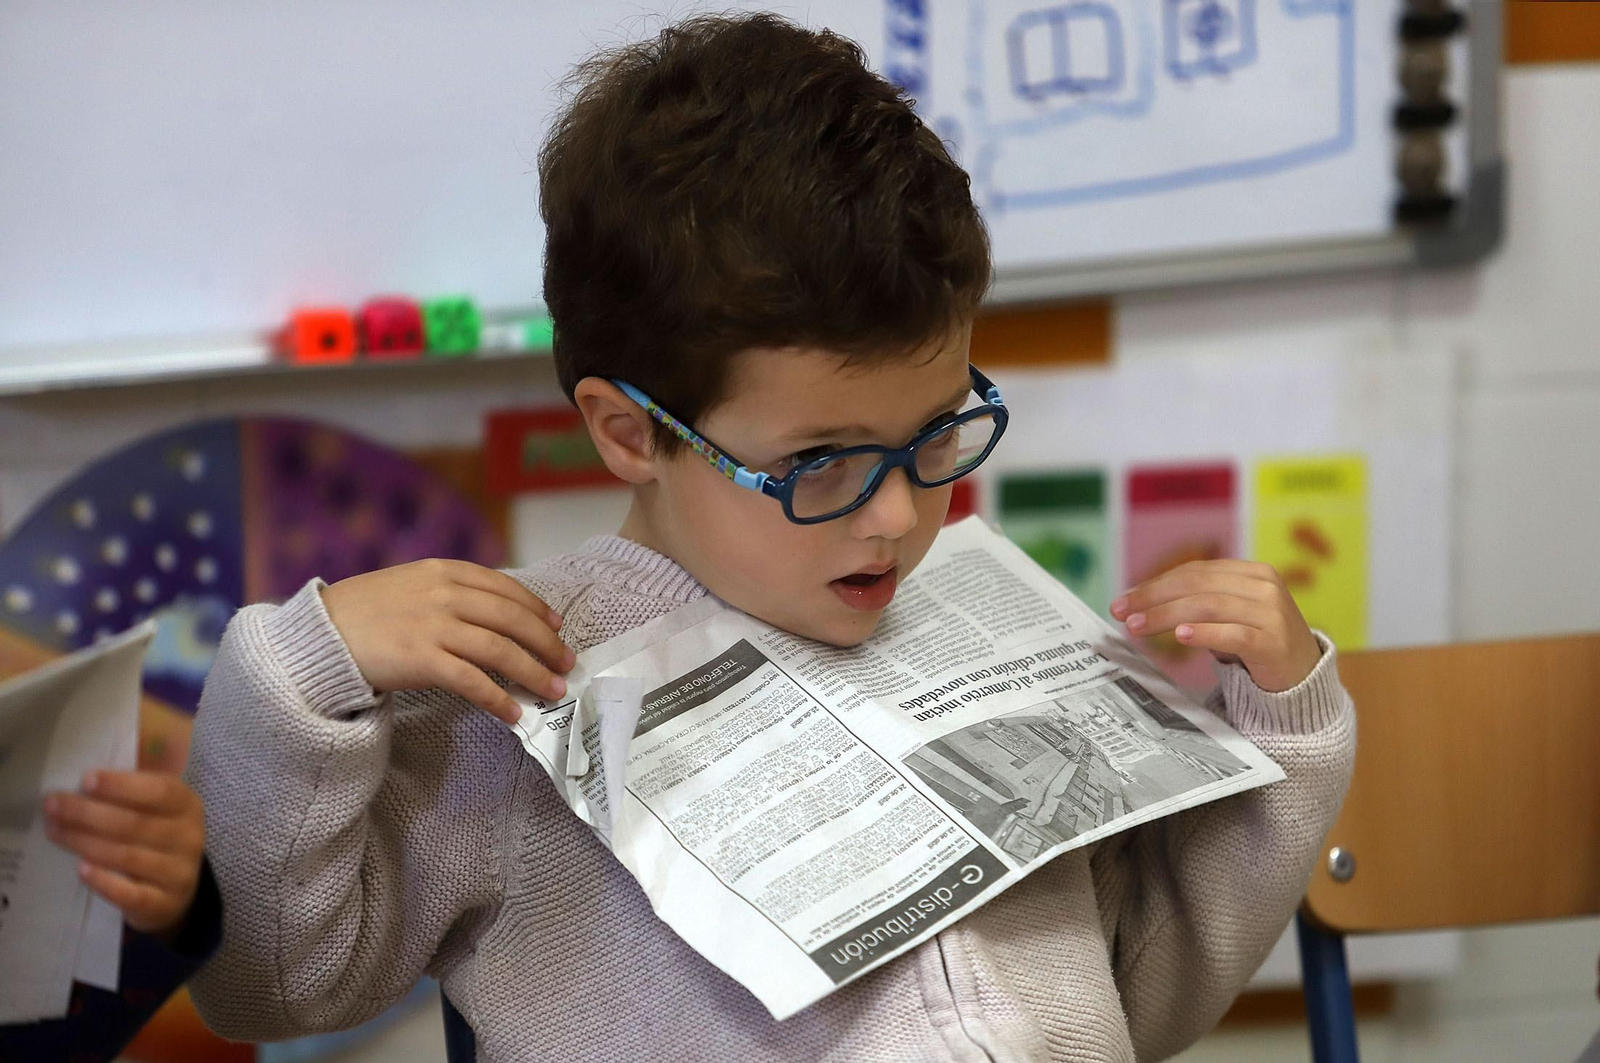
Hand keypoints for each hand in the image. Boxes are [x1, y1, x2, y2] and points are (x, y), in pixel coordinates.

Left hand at [43, 771, 204, 938]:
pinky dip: (104, 882)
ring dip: (85, 843)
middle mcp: (188, 837)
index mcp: (187, 806)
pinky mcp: (164, 903)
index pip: (159, 791)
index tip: (85, 780)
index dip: (122, 786)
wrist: (175, 891)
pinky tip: (81, 869)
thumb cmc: (155, 839)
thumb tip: (86, 780)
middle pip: (135, 823)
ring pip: (128, 856)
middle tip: (52, 806)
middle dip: (87, 813)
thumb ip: (131, 793)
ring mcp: (179, 872)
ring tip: (54, 831)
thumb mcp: (156, 810)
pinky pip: (131, 893)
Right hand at [321, 558, 573, 723]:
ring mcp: (434, 626)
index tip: (556, 626)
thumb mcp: (410, 584)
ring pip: (500, 650)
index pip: (505, 588)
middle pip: (512, 619)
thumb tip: (494, 614)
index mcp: (444, 571)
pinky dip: (498, 699)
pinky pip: (473, 682)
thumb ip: (448, 591)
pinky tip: (513, 714)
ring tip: (553, 690)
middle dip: (546, 643)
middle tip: (566, 663)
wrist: (318, 634)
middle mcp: (444, 594)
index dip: (536, 609)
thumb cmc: (364, 612)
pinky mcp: (422, 660)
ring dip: (533, 673)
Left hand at [1110, 560, 1322, 692]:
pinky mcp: (1274, 642)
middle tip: (1122, 613)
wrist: (1303, 677)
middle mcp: (1264, 587)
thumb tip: (1140, 602)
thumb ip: (1196, 603)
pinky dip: (1204, 633)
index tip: (1124, 600)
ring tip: (1138, 627)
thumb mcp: (1229, 615)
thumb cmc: (1257, 643)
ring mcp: (1272, 613)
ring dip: (1167, 616)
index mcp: (1252, 573)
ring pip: (1209, 606)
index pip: (1195, 572)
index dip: (1155, 584)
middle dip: (1154, 598)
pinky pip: (1233, 634)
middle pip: (1198, 585)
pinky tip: (1181, 637)